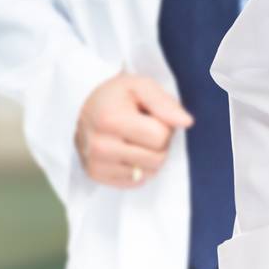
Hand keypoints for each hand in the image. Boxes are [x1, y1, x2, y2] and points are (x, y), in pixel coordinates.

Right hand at [75, 72, 193, 186]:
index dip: (164, 125)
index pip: (160, 137)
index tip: (151, 116)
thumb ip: (164, 103)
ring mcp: (96, 164)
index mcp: (110, 120)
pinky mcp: (96, 177)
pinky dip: (138, 168)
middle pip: (156, 159)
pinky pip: (136, 182)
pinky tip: (127, 151)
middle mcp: (100, 147)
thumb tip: (186, 122)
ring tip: (135, 138)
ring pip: (148, 173)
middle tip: (145, 127)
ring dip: (150, 156)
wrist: (82, 107)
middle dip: (159, 143)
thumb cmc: (116, 95)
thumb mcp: (140, 86)